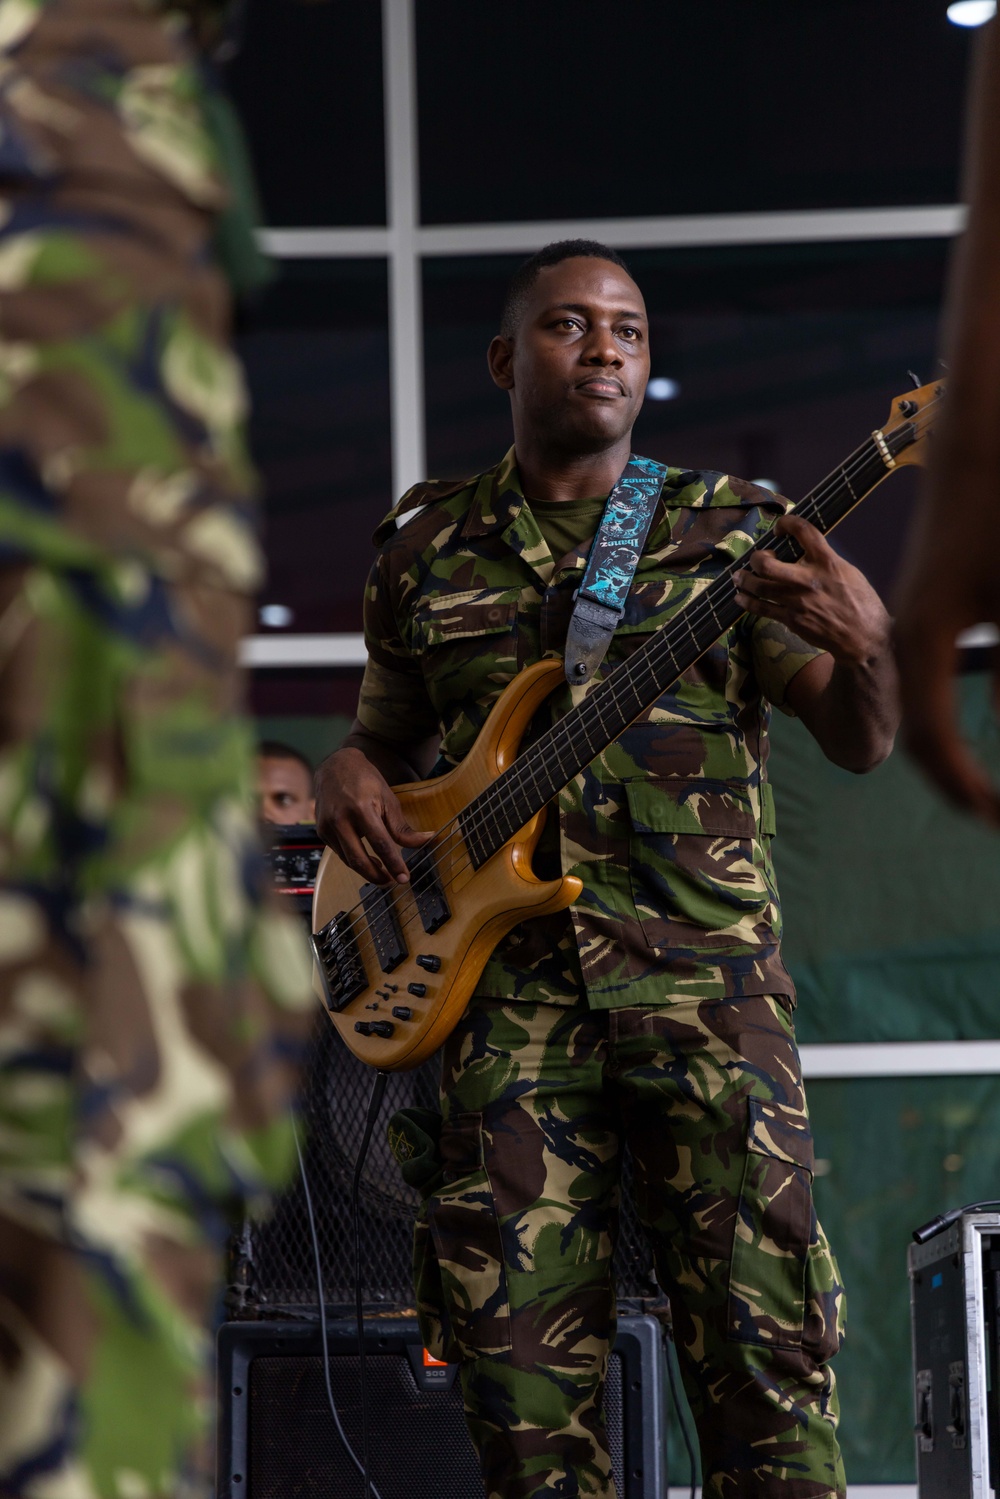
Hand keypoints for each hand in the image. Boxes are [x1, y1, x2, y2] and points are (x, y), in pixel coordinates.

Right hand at [315, 746, 431, 885]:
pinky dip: (355, 860)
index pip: (380, 844)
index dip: (394, 863)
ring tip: (383, 871)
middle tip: (392, 881)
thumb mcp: (388, 799)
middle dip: (377, 876)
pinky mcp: (321, 831)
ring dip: (366, 870)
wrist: (335, 766)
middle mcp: (340, 819)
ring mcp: (327, 826)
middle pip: (359, 859)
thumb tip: (426, 841)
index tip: (404, 878)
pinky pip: (340, 853)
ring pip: (348, 860)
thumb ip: (402, 827)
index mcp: (360, 808)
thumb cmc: (365, 781)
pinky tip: (366, 858)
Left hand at [734, 513, 890, 665]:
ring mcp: (797, 601)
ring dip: (744, 579)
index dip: (786, 523)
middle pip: (767, 564)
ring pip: (759, 587)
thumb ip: (825, 560)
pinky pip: (762, 609)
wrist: (863, 636)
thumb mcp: (848, 572)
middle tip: (757, 558)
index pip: (803, 531)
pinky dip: (747, 602)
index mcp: (827, 562)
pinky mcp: (791, 620)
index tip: (779, 528)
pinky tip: (740, 597)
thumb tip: (805, 552)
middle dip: (756, 558)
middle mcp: (808, 580)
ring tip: (739, 576)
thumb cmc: (860, 602)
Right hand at [894, 480, 999, 824]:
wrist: (976, 450)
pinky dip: (948, 724)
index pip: (934, 741)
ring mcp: (908, 631)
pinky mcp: (923, 619)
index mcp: (922, 644)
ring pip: (922, 715)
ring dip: (951, 759)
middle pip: (920, 739)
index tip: (996, 819)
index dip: (968, 789)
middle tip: (993, 818)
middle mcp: (904, 643)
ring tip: (982, 792)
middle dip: (957, 785)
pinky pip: (927, 688)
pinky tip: (973, 737)